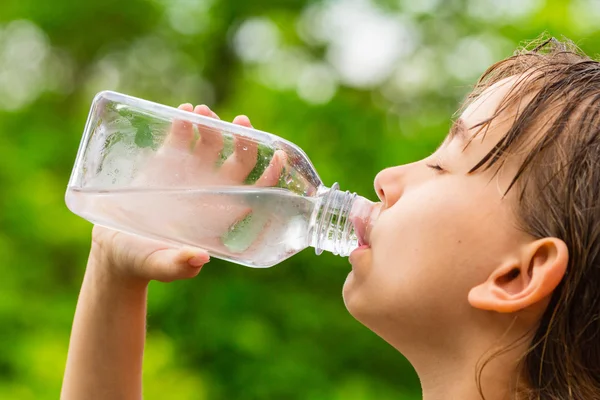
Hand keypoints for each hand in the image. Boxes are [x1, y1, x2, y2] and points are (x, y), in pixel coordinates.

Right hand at [90, 104, 285, 283]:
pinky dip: (184, 123)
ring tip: (202, 111)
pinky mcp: (167, 162)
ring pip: (212, 143)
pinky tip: (185, 112)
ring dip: (213, 125)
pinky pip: (181, 137)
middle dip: (244, 140)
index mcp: (221, 216)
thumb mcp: (161, 265)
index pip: (256, 193)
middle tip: (240, 122)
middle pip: (239, 161)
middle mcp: (212, 191)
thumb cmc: (145, 261)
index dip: (270, 175)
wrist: (115, 247)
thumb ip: (179, 265)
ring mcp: (191, 174)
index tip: (279, 156)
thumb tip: (199, 259)